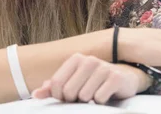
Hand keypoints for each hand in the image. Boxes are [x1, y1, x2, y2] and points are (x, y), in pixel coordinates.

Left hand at [31, 54, 147, 103]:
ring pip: (84, 96)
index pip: (56, 84)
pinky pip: (99, 99)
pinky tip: (106, 94)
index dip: (60, 97)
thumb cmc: (94, 82)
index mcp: (75, 59)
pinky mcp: (115, 77)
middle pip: (69, 92)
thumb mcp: (73, 83)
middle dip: (75, 100)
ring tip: (96, 94)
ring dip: (89, 101)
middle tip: (84, 97)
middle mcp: (88, 60)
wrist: (124, 79)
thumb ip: (54, 88)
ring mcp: (103, 67)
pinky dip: (101, 102)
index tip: (67, 98)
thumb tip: (36, 94)